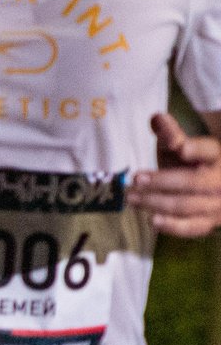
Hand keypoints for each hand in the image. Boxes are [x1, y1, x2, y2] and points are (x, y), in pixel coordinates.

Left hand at [130, 112, 220, 237]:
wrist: (208, 188)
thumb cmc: (187, 164)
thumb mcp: (178, 146)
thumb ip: (169, 134)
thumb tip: (157, 117)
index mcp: (214, 156)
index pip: (208, 150)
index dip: (195, 149)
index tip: (180, 147)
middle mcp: (219, 179)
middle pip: (192, 182)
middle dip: (162, 181)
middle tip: (136, 179)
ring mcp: (216, 203)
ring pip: (187, 205)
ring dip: (157, 203)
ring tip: (132, 199)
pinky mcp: (209, 222)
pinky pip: (193, 227)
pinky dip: (174, 226)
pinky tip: (153, 220)